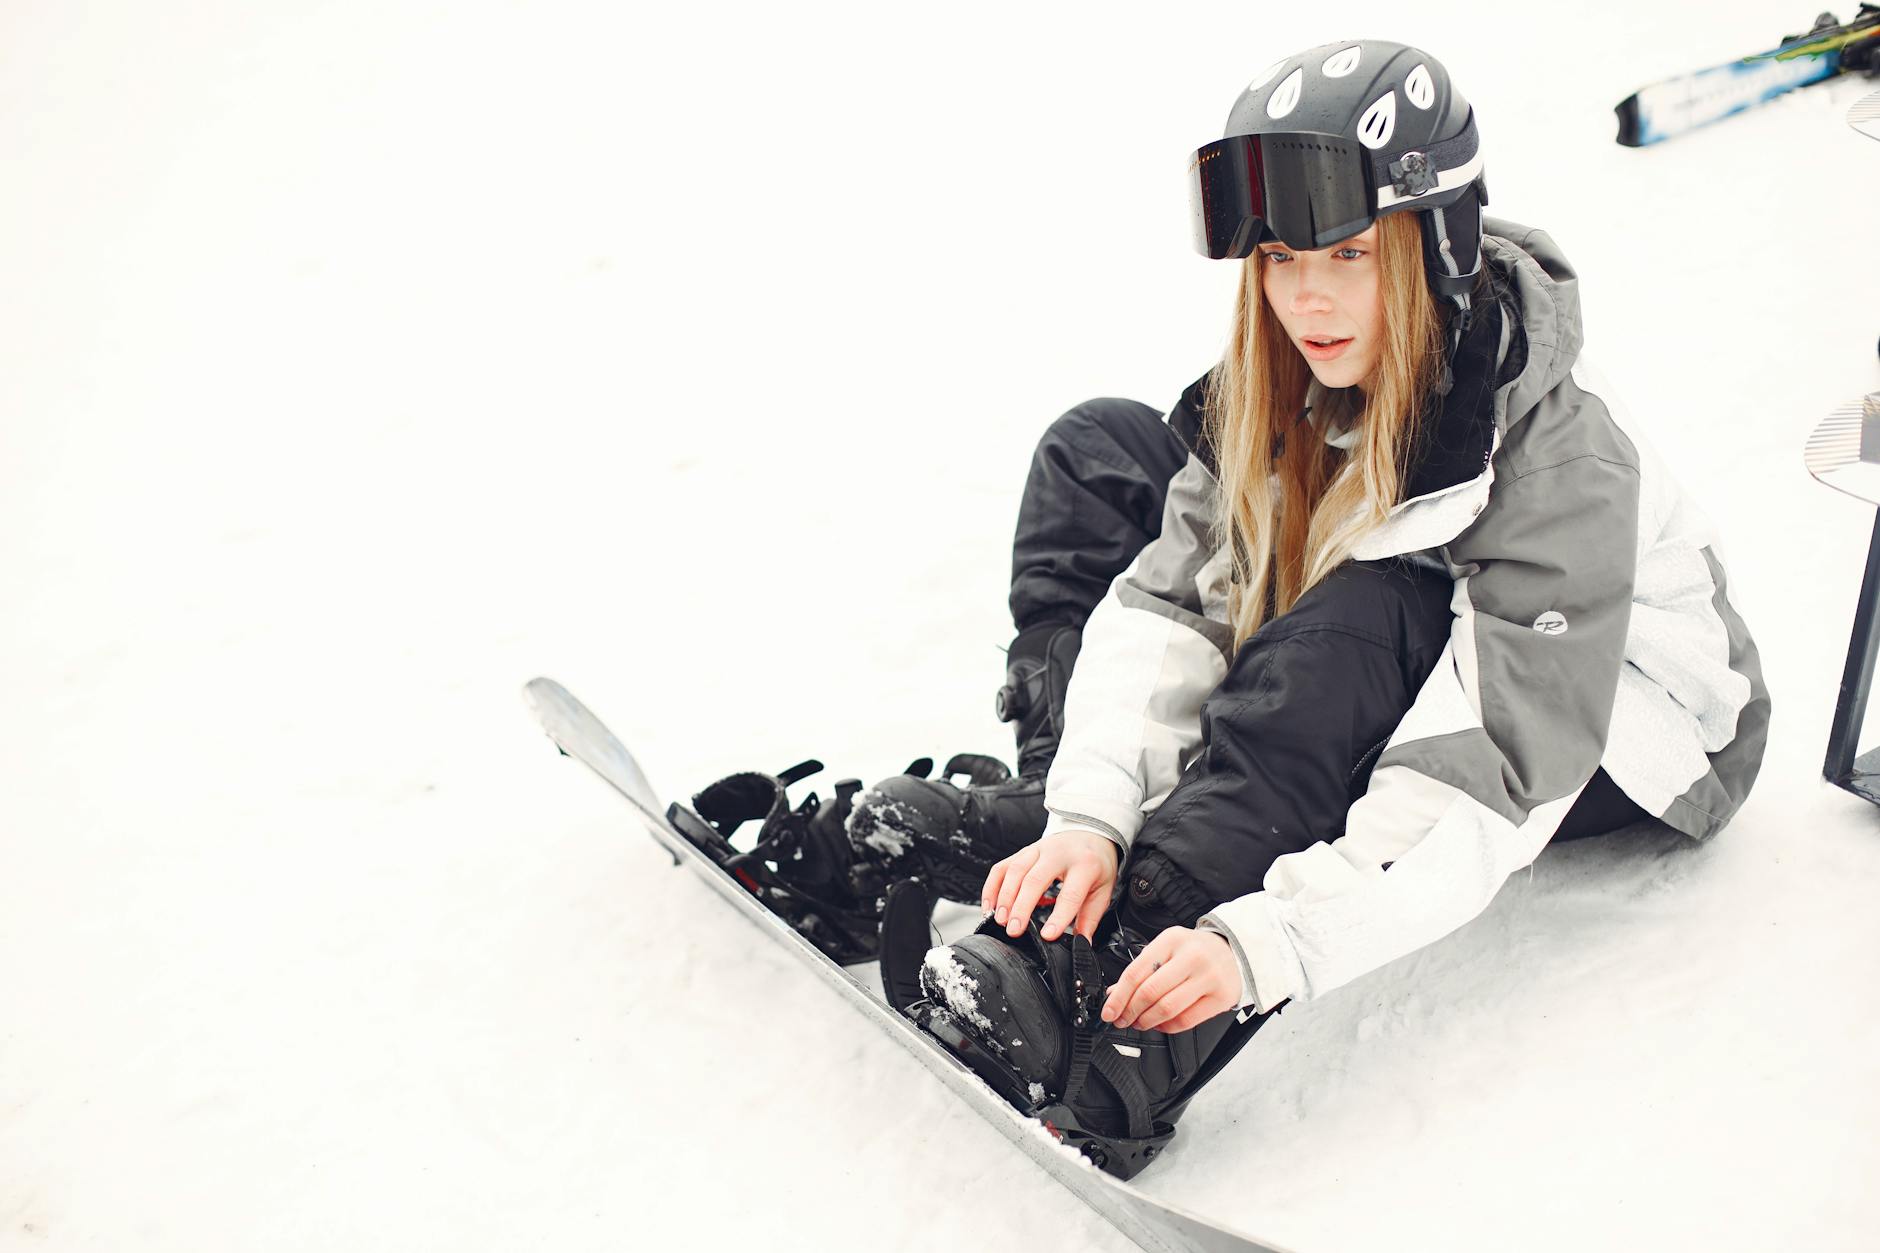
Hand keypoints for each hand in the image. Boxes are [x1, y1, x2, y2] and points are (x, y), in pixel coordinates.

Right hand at [981, 828, 1118, 942]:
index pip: (1070, 893)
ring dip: (1004, 898)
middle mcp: (1058, 853)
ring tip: (1001, 921)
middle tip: (1015, 930)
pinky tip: (990, 907)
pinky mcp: (1023, 851)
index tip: (1048, 935)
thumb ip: (1091, 917)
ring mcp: (1038, 849)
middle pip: (1035, 879)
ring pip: (1015, 871)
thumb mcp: (1103, 889)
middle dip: (1021, 907)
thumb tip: (1082, 942)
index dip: (1058, 916)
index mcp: (1084, 864)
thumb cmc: (1095, 863)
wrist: (1089, 833)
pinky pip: (1002, 867)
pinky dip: (992, 888)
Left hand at [1101, 927, 1240, 1033]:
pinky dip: (1167, 1027)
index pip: (1136, 972)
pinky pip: (1186, 1020)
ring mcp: (1208, 977)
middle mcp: (1191, 956)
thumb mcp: (1167, 948)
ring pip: (1167, 1008)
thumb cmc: (1195, 951)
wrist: (1235, 951)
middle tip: (1122, 1020)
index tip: (1109, 1011)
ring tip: (1139, 1023)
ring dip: (1147, 1021)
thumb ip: (1142, 968)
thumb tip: (1115, 994)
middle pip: (1150, 992)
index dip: (1118, 997)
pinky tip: (1160, 1024)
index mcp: (1172, 939)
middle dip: (1130, 1011)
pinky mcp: (1221, 997)